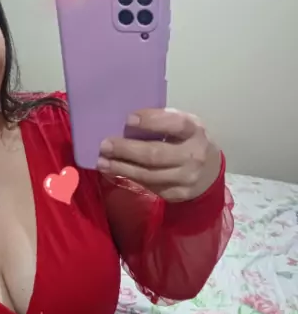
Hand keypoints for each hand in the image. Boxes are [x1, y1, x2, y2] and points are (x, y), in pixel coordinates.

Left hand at [97, 108, 221, 201]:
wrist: (210, 174)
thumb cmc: (189, 142)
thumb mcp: (185, 126)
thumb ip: (164, 121)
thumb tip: (128, 122)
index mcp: (195, 131)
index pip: (175, 124)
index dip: (152, 121)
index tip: (128, 119)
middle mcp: (193, 155)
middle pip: (156, 154)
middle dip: (126, 149)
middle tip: (105, 145)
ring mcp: (185, 178)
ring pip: (148, 174)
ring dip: (121, 167)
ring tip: (103, 162)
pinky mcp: (176, 194)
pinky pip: (148, 185)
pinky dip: (129, 177)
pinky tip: (114, 171)